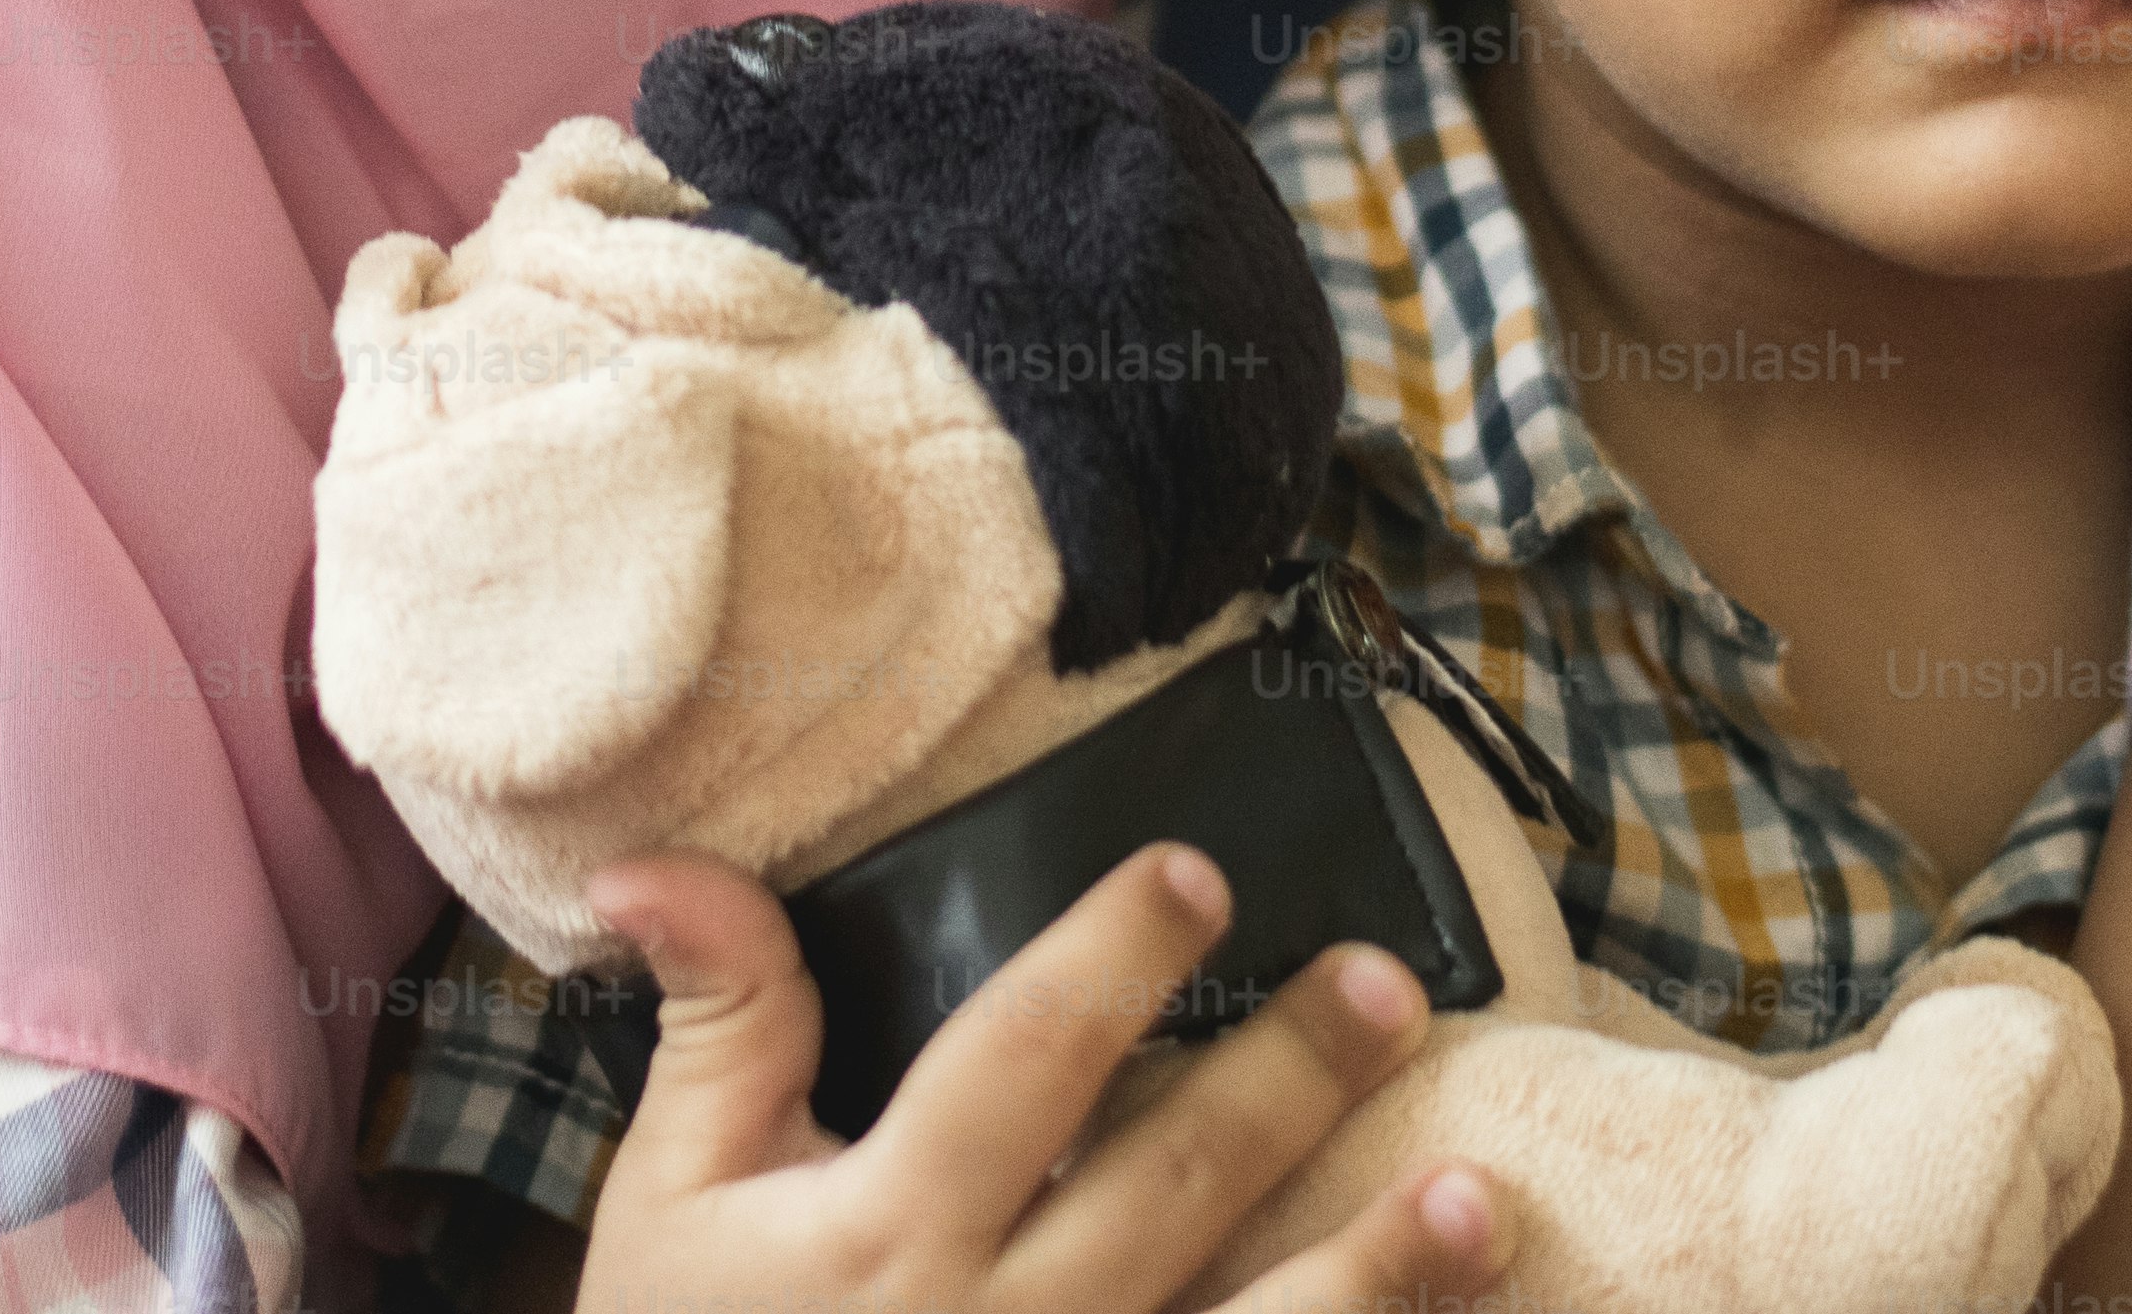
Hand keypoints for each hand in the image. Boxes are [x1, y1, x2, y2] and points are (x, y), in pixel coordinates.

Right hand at [571, 843, 1496, 1313]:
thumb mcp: (675, 1198)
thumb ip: (718, 1021)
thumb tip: (658, 859)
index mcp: (885, 1232)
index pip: (1022, 1059)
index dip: (1112, 957)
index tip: (1197, 873)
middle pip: (1174, 1186)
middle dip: (1290, 1081)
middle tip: (1389, 982)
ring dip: (1371, 1276)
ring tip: (1473, 1200)